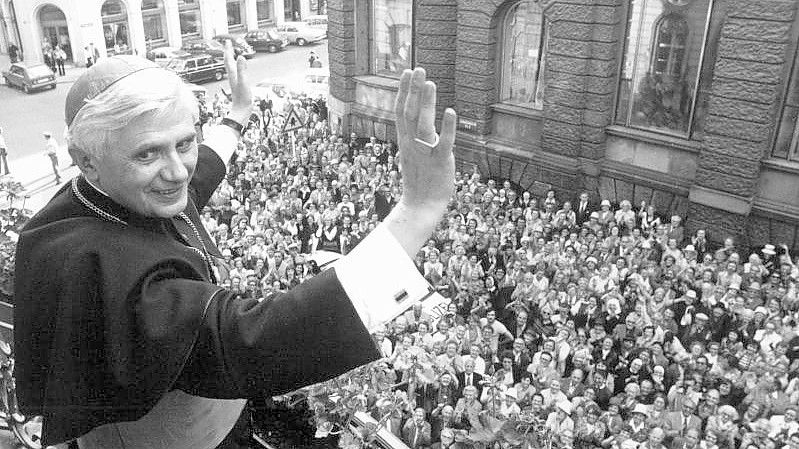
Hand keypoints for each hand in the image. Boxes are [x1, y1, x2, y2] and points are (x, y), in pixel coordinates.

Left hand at [223, 40, 251, 123]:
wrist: (241, 110)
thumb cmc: (242, 98)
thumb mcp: (244, 82)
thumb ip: (242, 69)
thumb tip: (240, 57)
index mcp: (232, 74)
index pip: (228, 59)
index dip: (228, 49)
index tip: (227, 41)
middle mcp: (232, 76)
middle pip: (228, 61)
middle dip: (228, 52)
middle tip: (228, 44)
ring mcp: (235, 80)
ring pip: (232, 66)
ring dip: (232, 58)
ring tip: (232, 53)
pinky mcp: (238, 84)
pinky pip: (236, 72)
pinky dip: (238, 66)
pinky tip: (240, 67)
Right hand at [383, 69, 455, 255]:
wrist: (421, 207)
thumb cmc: (420, 181)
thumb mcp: (413, 154)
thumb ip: (415, 137)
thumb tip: (418, 121)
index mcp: (405, 141)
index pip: (400, 112)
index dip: (403, 91)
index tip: (407, 73)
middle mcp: (412, 144)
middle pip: (409, 113)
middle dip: (413, 90)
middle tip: (418, 69)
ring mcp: (425, 153)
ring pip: (423, 124)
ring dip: (426, 102)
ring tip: (430, 82)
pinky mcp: (440, 162)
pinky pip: (443, 143)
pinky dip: (446, 127)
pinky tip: (450, 111)